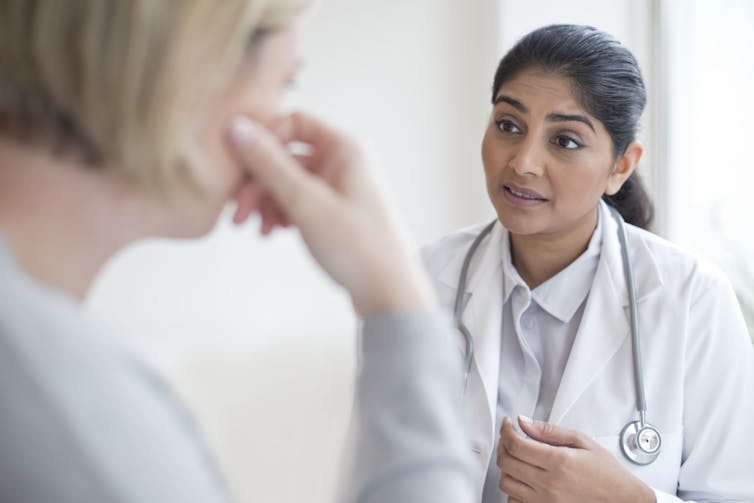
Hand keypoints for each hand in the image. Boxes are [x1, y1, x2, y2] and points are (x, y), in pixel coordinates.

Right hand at [227, 112, 435, 316]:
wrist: (389, 294)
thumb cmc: (358, 247)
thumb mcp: (306, 202)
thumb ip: (269, 164)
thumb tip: (238, 127)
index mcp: (344, 149)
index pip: (294, 122)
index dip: (265, 142)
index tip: (242, 168)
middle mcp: (344, 162)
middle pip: (287, 156)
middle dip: (260, 183)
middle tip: (240, 213)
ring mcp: (341, 188)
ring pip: (290, 182)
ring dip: (268, 202)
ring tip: (258, 230)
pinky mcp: (337, 212)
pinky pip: (300, 202)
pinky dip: (283, 214)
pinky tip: (272, 233)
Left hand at [496, 416, 654, 502]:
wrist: (623, 501)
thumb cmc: (607, 474)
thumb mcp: (582, 442)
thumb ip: (549, 431)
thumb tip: (523, 422)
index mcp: (558, 462)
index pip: (516, 444)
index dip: (506, 430)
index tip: (508, 424)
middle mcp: (549, 484)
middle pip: (506, 462)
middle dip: (503, 445)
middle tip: (510, 438)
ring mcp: (545, 502)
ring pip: (506, 484)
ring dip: (507, 468)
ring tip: (517, 458)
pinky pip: (514, 502)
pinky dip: (514, 489)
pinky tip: (523, 479)